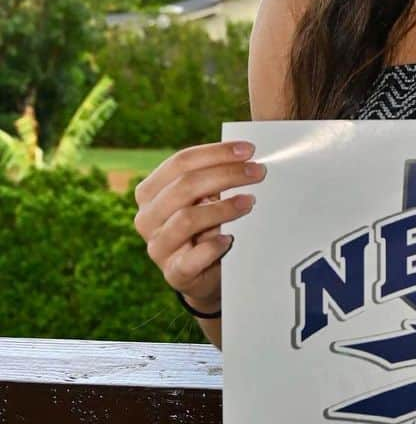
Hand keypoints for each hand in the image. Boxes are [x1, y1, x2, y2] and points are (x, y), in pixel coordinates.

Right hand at [133, 140, 265, 311]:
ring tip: (250, 202)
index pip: (181, 162)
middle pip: (185, 186)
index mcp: (150, 192)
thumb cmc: (206, 225)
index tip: (249, 150)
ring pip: (187, 219)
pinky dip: (213, 247)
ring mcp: (158, 247)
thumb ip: (214, 178)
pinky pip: (192, 258)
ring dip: (224, 208)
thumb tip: (247, 156)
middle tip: (258, 172)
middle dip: (227, 174)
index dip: (216, 153)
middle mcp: (147, 218)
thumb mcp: (205, 198)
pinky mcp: (174, 273)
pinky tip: (230, 239)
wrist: (205, 273)